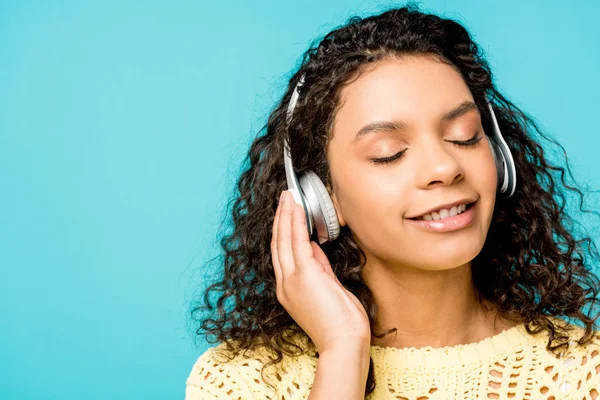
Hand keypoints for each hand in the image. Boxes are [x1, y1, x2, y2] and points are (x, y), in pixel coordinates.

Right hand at [270, 190, 370, 353]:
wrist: (343, 344)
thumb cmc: (340, 324)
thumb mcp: (327, 291)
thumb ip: (318, 269)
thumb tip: (314, 249)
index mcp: (288, 289)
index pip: (282, 253)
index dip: (282, 231)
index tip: (286, 214)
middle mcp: (285, 283)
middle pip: (278, 243)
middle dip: (281, 218)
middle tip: (284, 197)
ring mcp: (292, 279)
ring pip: (284, 239)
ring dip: (286, 214)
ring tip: (288, 196)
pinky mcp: (305, 275)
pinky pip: (297, 241)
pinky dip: (295, 222)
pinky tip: (296, 207)